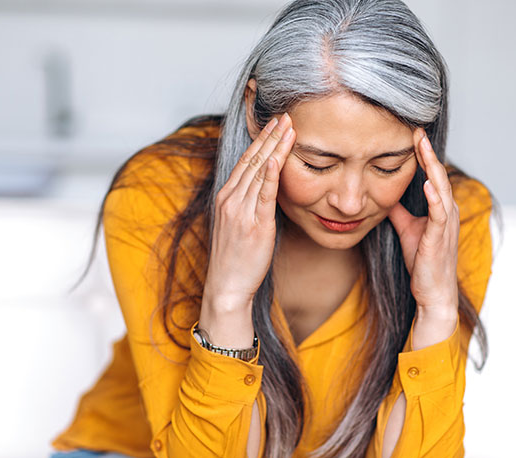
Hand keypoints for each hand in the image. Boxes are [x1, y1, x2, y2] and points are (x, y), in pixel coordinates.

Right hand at [199, 113, 295, 346]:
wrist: (226, 287)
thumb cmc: (235, 260)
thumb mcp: (238, 226)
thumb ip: (249, 205)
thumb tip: (266, 191)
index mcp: (226, 198)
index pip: (245, 161)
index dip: (260, 140)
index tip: (274, 123)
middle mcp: (230, 199)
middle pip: (252, 159)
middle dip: (269, 135)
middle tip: (286, 114)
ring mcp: (240, 211)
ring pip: (258, 171)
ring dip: (275, 147)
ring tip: (289, 127)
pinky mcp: (254, 225)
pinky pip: (262, 195)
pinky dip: (270, 174)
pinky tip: (278, 157)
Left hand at [387, 127, 458, 316]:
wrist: (432, 292)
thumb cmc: (423, 262)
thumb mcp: (407, 230)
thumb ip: (399, 211)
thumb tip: (385, 196)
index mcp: (440, 208)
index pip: (432, 174)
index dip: (423, 154)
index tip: (413, 133)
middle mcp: (447, 211)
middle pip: (438, 174)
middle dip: (428, 151)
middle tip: (417, 128)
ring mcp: (446, 224)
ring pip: (440, 188)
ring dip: (432, 166)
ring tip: (423, 146)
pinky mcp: (440, 237)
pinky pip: (439, 213)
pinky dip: (434, 196)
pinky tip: (427, 183)